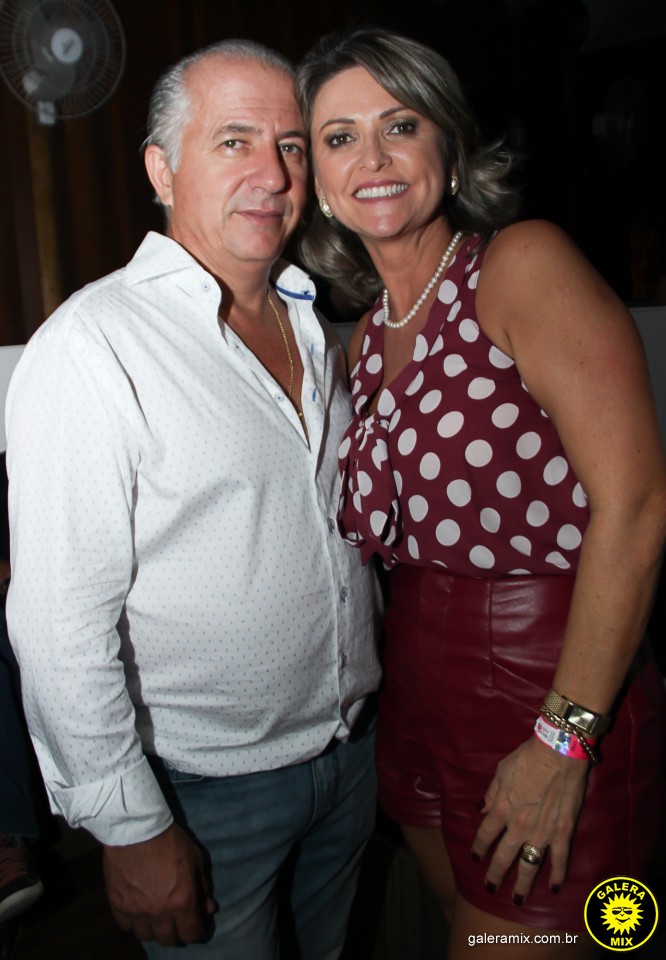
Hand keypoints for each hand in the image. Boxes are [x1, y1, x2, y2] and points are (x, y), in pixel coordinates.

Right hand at [102, 823, 215, 944]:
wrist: (137, 828)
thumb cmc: (170, 840)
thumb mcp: (195, 859)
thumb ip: (202, 887)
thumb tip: (207, 909)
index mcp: (182, 902)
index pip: (192, 934)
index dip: (196, 931)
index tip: (195, 924)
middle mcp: (159, 913)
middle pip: (168, 939)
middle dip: (176, 931)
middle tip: (176, 918)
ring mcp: (136, 911)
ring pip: (146, 936)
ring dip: (154, 928)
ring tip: (156, 914)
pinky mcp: (117, 905)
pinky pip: (126, 926)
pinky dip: (133, 922)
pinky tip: (138, 909)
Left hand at [471, 737, 589, 901]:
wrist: (557, 753)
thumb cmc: (527, 758)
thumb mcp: (500, 772)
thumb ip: (491, 794)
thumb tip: (480, 810)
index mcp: (501, 810)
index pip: (485, 835)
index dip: (479, 848)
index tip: (475, 857)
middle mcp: (519, 826)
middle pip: (503, 857)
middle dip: (495, 874)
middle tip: (490, 887)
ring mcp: (542, 832)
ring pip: (529, 866)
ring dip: (522, 885)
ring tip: (517, 899)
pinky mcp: (562, 832)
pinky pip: (560, 859)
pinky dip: (557, 875)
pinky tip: (553, 888)